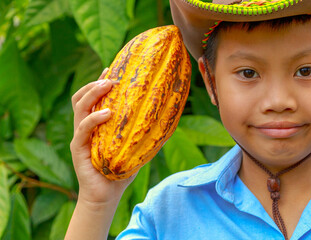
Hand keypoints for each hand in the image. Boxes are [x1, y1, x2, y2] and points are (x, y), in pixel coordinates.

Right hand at [70, 68, 134, 205]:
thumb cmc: (122, 171)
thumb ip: (146, 132)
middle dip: (95, 83)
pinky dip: (94, 118)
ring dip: (93, 93)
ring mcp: (80, 137)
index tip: (113, 68)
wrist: (106, 196)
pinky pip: (83, 129)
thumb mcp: (137, 148)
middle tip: (111, 76)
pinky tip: (107, 113)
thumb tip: (169, 117)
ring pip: (79, 107)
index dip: (100, 81)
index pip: (93, 97)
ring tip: (107, 85)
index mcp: (96, 124)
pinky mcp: (78, 148)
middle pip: (82, 97)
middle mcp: (85, 127)